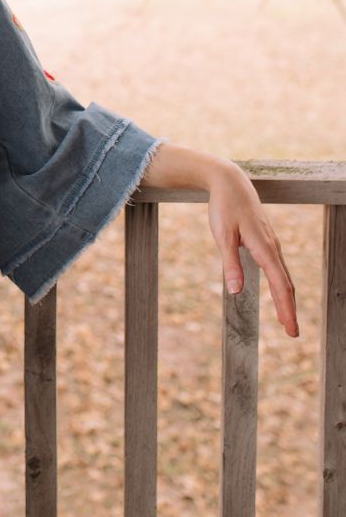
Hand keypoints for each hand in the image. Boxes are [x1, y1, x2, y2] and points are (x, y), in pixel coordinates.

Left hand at [206, 159, 298, 336]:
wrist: (230, 183)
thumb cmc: (224, 208)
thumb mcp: (222, 236)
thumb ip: (230, 263)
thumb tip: (235, 291)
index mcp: (264, 248)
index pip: (279, 285)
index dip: (285, 308)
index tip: (290, 329)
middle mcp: (272, 247)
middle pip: (286, 284)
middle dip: (289, 309)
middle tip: (293, 333)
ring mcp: (271, 244)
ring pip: (284, 276)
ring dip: (287, 299)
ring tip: (287, 320)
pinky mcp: (266, 241)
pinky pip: (278, 268)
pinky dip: (282, 285)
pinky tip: (279, 293)